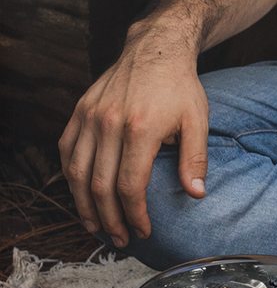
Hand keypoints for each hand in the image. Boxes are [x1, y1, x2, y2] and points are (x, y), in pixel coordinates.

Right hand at [58, 31, 208, 248]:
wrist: (156, 49)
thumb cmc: (180, 86)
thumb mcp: (198, 119)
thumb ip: (196, 158)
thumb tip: (196, 194)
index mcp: (141, 128)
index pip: (130, 186)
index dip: (134, 214)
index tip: (143, 230)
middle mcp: (110, 123)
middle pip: (100, 186)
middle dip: (110, 219)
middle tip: (120, 238)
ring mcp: (90, 116)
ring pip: (77, 173)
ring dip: (84, 206)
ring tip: (97, 226)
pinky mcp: (79, 111)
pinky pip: (68, 151)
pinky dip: (72, 177)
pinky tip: (82, 194)